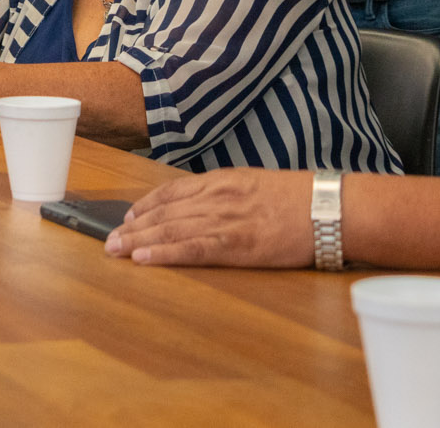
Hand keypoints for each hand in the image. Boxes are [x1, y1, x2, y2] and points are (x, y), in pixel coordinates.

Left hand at [104, 169, 313, 267]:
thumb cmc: (301, 199)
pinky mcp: (237, 245)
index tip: (128, 217)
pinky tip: (144, 259)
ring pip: (170, 229)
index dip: (144, 206)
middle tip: (108, 239)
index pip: (170, 192)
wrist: (331, 208)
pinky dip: (164, 254)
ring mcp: (225, 220)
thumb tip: (206, 205)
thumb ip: (228, 193)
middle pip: (163, 213)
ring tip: (115, 250)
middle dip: (132, 227)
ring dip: (138, 240)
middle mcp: (217, 198)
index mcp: (222, 181)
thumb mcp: (256, 184)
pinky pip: (192, 249)